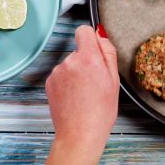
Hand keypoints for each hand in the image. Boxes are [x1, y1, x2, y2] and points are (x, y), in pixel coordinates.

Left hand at [42, 25, 118, 164]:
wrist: (80, 134)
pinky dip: (67, 83)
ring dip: (76, 74)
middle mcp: (69, 61)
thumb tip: (100, 34)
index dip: (91, 38)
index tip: (95, 50)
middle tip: (96, 83)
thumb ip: (107, 51)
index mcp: (88, 58)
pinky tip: (75, 98)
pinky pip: (61, 75)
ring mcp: (57, 72)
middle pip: (78, 51)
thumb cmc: (100, 111)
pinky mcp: (49, 83)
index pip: (83, 31)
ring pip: (70, 64)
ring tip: (85, 94)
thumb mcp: (114, 79)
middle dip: (87, 61)